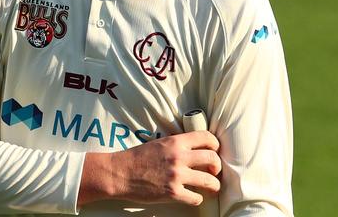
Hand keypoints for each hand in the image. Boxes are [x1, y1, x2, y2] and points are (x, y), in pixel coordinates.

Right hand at [79, 130, 220, 206]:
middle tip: (214, 171)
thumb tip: (195, 149)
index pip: (206, 137)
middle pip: (212, 159)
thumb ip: (177, 144)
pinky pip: (196, 198)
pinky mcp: (173, 192)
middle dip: (217, 166)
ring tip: (212, 187)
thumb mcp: (159, 143)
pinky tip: (193, 196)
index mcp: (175, 142)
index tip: (215, 150)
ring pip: (210, 181)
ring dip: (214, 185)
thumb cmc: (138, 157)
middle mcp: (179, 157)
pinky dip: (197, 199)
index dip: (215, 144)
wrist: (121, 172)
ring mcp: (177, 175)